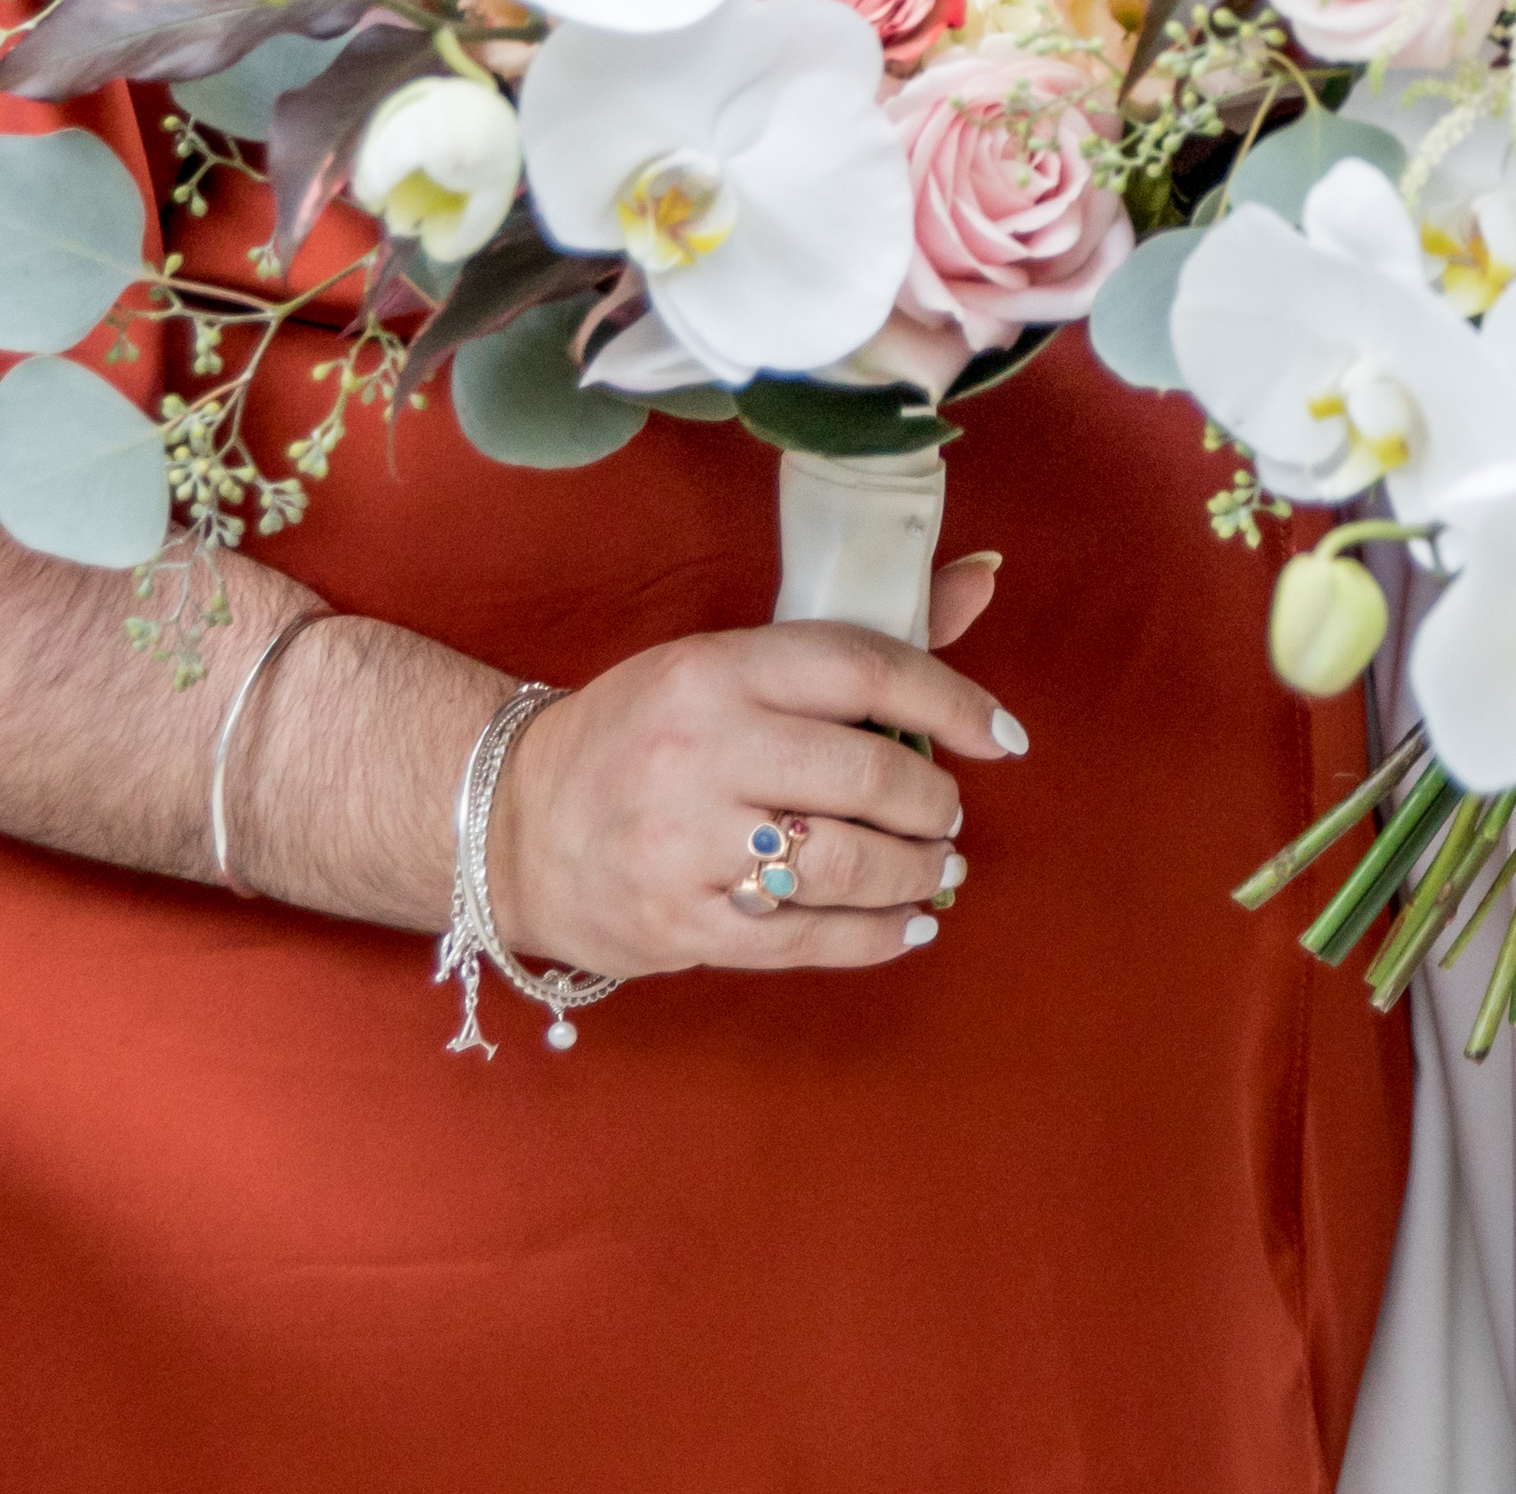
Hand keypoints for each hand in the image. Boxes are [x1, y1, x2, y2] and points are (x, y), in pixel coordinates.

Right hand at [482, 569, 1020, 984]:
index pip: (865, 670)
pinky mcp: (682, 924)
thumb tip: (984, 576)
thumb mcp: (727, 665)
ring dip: (916, 873)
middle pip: (870, 778)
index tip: (1001, 736)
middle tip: (947, 814)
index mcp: (717, 671)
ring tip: (934, 867)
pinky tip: (907, 926)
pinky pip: (808, 939)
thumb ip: (855, 641)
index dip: (954, 701)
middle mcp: (701, 752)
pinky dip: (877, 937)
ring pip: (848, 866)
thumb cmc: (642, 735)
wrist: (514, 824)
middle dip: (935, 804)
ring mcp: (687, 845)